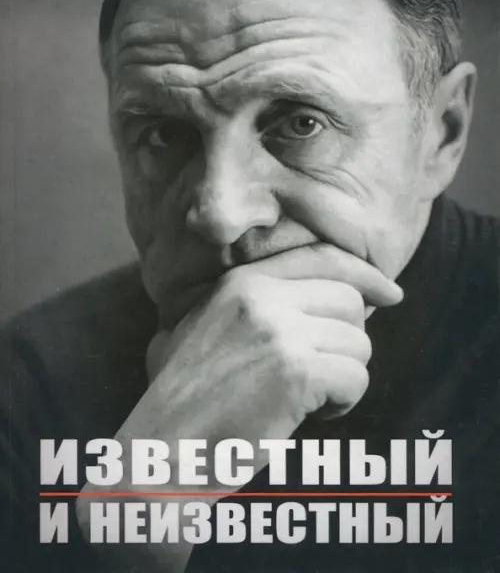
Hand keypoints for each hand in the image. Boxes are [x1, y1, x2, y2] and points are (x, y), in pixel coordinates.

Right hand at [141, 243, 401, 480]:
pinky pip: (355, 378)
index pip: (324, 259)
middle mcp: (260, 296)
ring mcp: (278, 331)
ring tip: (308, 398)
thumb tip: (333, 301)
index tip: (391, 294)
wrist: (160, 448)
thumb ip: (256, 304)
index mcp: (241, 282)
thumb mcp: (204, 329)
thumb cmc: (184, 399)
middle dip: (348, 340)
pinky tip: (311, 415)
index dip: (365, 275)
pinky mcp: (295, 371)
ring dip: (343, 375)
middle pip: (349, 301)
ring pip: (358, 343)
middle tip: (323, 372)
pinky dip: (343, 402)